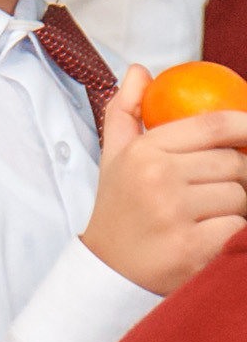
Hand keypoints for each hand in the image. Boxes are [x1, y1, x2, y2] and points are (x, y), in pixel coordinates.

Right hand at [81, 67, 246, 294]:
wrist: (108, 270)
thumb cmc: (118, 209)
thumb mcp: (115, 158)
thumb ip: (126, 111)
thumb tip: (140, 71)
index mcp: (143, 153)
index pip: (213, 125)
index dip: (246, 123)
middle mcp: (158, 180)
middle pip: (234, 163)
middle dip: (238, 175)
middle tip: (220, 188)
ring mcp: (176, 215)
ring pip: (241, 196)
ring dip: (236, 205)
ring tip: (210, 214)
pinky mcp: (194, 247)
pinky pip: (239, 226)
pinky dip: (232, 232)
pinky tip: (210, 236)